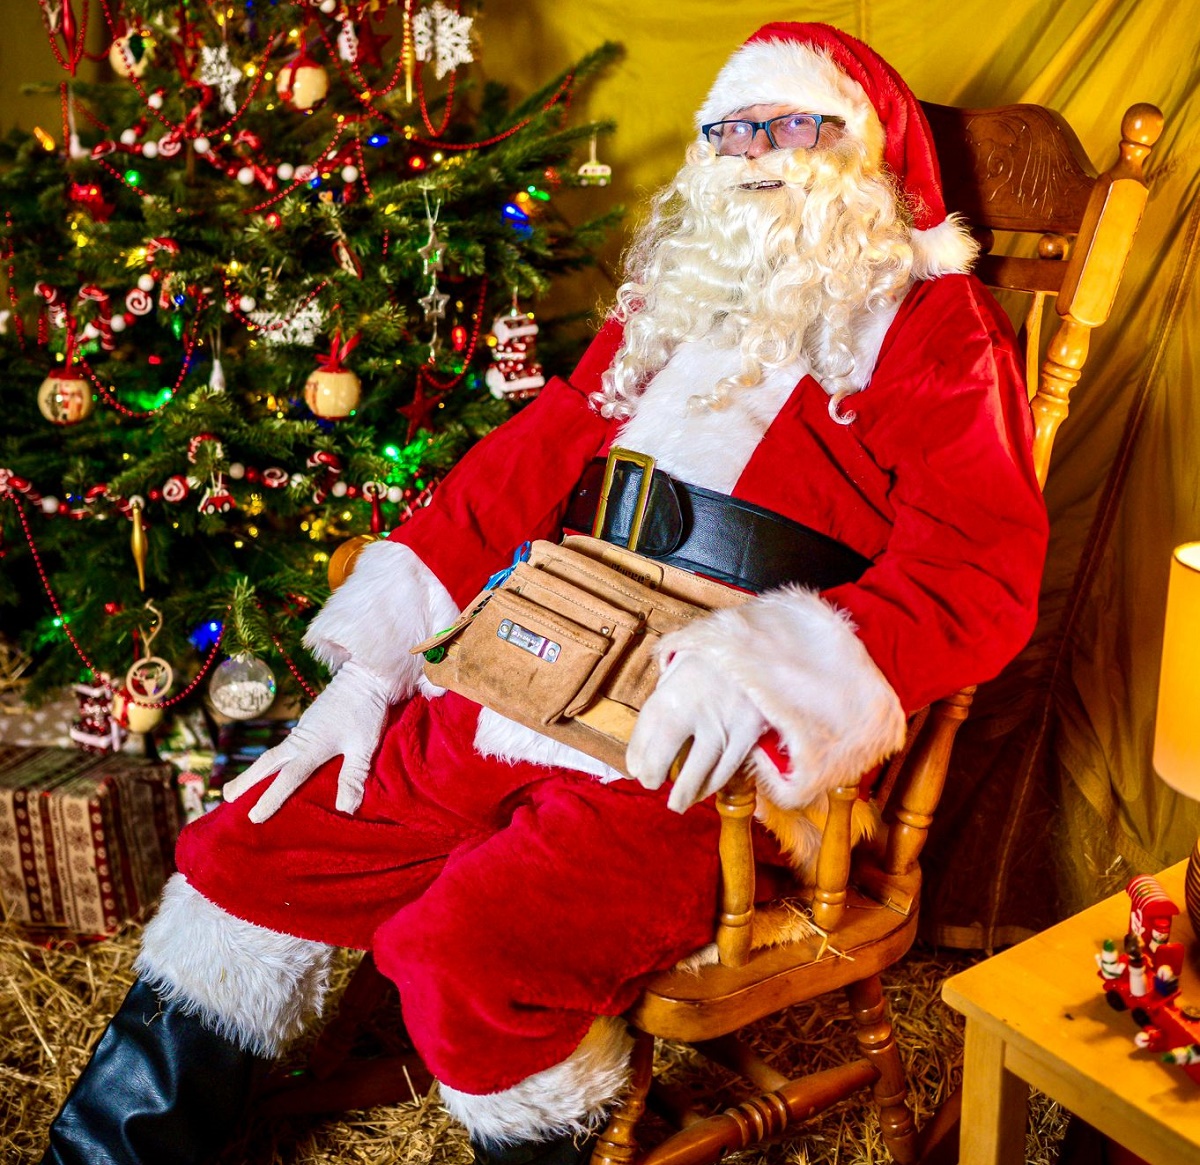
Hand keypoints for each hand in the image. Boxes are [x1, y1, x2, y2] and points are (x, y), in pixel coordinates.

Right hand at [222, 660, 392, 822]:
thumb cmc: (366, 712)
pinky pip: (284, 748)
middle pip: (267, 763)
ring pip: (273, 755)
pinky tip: (275, 770)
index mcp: (312, 746)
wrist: (365, 676)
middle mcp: (300, 739)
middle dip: (246, 781)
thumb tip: (345, 809)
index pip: (287, 778)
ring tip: (240, 788)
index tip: (253, 817)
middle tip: (225, 798)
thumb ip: (353, 777)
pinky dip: (274, 762)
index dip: (270, 798)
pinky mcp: (307, 724)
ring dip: (256, 771)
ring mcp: (301, 730)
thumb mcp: (364, 747)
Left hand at [626, 653, 765, 813]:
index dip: (637, 759)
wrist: (760, 641)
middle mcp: (692, 713)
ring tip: (678, 802)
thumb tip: (648, 733)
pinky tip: (704, 790)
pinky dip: (713, 784)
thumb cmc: (713, 655)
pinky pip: (728, 768)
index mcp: (669, 694)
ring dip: (686, 792)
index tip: (636, 769)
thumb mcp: (679, 663)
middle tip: (652, 784)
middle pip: (663, 759)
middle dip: (653, 778)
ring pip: (699, 772)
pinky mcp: (749, 733)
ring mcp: (723, 725)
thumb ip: (664, 694)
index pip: (643, 738)